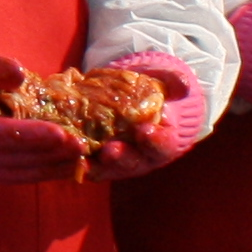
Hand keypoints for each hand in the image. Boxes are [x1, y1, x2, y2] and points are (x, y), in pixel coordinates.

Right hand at [0, 45, 107, 182]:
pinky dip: (36, 174)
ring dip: (48, 170)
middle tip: (84, 148)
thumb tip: (21, 77)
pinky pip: (9, 176)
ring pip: (14, 174)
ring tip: (81, 162)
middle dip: (50, 156)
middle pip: (12, 160)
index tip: (65, 134)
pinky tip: (60, 167)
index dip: (34, 136)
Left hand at [81, 52, 210, 180]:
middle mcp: (140, 158)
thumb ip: (174, 83)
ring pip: (107, 168)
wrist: (129, 100)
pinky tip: (66, 157)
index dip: (155, 140)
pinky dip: (76, 162)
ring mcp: (116, 161)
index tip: (145, 131)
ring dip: (95, 166)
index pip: (162, 146)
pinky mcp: (95, 159)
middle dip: (121, 157)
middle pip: (132, 163)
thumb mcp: (164, 84)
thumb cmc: (152, 94)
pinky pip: (86, 164)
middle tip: (110, 151)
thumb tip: (185, 84)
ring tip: (84, 160)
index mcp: (162, 142)